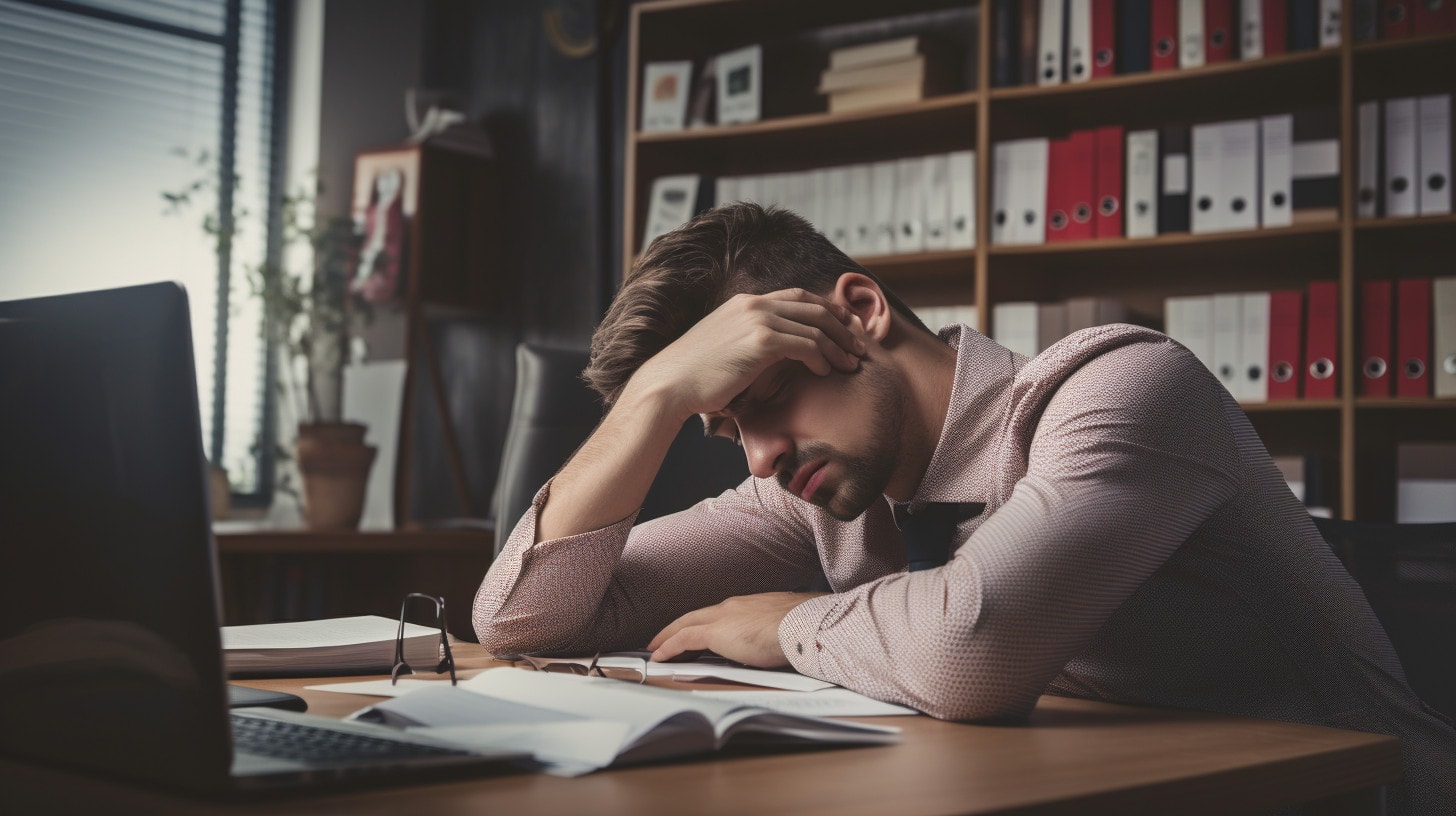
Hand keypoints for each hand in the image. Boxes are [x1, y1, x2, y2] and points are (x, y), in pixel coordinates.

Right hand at [631, 288, 864, 419]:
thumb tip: (768, 355)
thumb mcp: (723, 347)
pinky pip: (806, 345)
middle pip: (813, 306)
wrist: (670, 385)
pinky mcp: (761, 341)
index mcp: (745, 302)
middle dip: (842, 326)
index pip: (797, 296)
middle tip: (858, 345)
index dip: (826, 309)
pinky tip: (826, 372)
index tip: (845, 326)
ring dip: (838, 345)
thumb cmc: (694, 376)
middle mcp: (753, 304)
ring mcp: (757, 320)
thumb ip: (747, 340)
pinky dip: (822, 357)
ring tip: (851, 363)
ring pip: (815, 326)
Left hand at [647, 591, 828, 666]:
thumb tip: (771, 651)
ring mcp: (723, 618)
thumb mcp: (782, 631)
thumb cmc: (801, 630)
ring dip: (668, 637)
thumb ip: (770, 637)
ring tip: (657, 649)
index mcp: (748, 606)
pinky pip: (683, 639)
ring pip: (685, 625)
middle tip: (663, 638)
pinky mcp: (716, 632)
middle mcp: (732, 607)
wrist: (802, 626)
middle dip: (676, 628)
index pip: (716, 614)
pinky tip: (660, 656)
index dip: (701, 624)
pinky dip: (669, 647)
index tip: (694, 633)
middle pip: (695, 616)